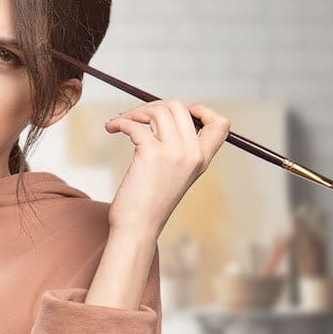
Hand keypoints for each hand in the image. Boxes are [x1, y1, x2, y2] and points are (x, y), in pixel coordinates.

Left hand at [103, 100, 230, 237]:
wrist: (138, 227)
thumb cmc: (150, 203)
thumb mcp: (175, 174)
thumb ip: (178, 150)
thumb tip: (161, 115)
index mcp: (202, 159)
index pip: (221, 124)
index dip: (202, 110)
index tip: (177, 112)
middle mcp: (193, 153)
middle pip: (180, 107)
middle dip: (154, 106)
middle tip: (136, 117)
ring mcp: (174, 152)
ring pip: (158, 110)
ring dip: (135, 112)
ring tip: (120, 121)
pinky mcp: (151, 154)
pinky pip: (135, 124)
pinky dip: (120, 122)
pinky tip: (112, 128)